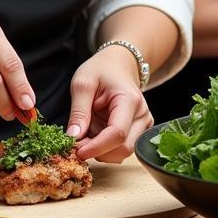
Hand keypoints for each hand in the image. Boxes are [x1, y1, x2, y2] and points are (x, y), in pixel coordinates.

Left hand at [66, 46, 152, 163]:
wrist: (119, 64)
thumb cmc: (101, 70)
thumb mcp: (82, 83)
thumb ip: (79, 111)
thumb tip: (73, 138)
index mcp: (129, 100)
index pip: (117, 133)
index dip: (97, 147)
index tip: (77, 152)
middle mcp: (142, 115)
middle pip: (123, 148)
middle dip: (98, 151)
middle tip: (77, 143)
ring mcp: (144, 124)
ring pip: (123, 152)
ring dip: (102, 151)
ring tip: (87, 133)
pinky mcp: (140, 130)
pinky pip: (123, 148)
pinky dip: (107, 148)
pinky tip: (96, 134)